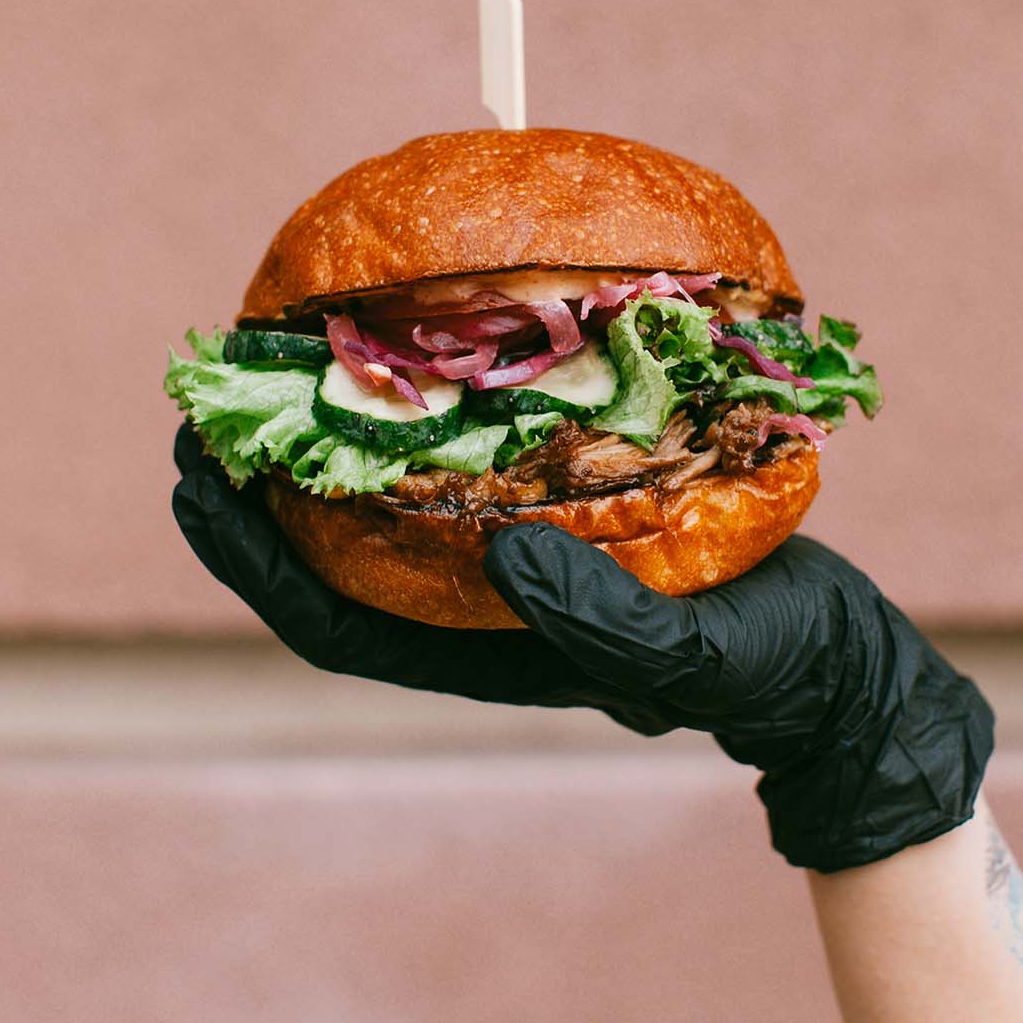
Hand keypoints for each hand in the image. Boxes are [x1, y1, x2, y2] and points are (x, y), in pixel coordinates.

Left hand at [173, 424, 993, 871]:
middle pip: (334, 553)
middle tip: (205, 402)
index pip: (328, 621)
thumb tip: (505, 553)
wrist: (828, 657)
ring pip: (390, 505)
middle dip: (258, 489)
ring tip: (281, 365)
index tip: (194, 481)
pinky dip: (427, 420)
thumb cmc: (766, 665)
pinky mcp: (559, 515)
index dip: (251, 559)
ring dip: (329, 443)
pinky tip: (421, 357)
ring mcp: (510, 562)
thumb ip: (605, 627)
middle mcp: (475, 605)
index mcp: (481, 653)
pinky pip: (465, 466)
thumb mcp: (694, 656)